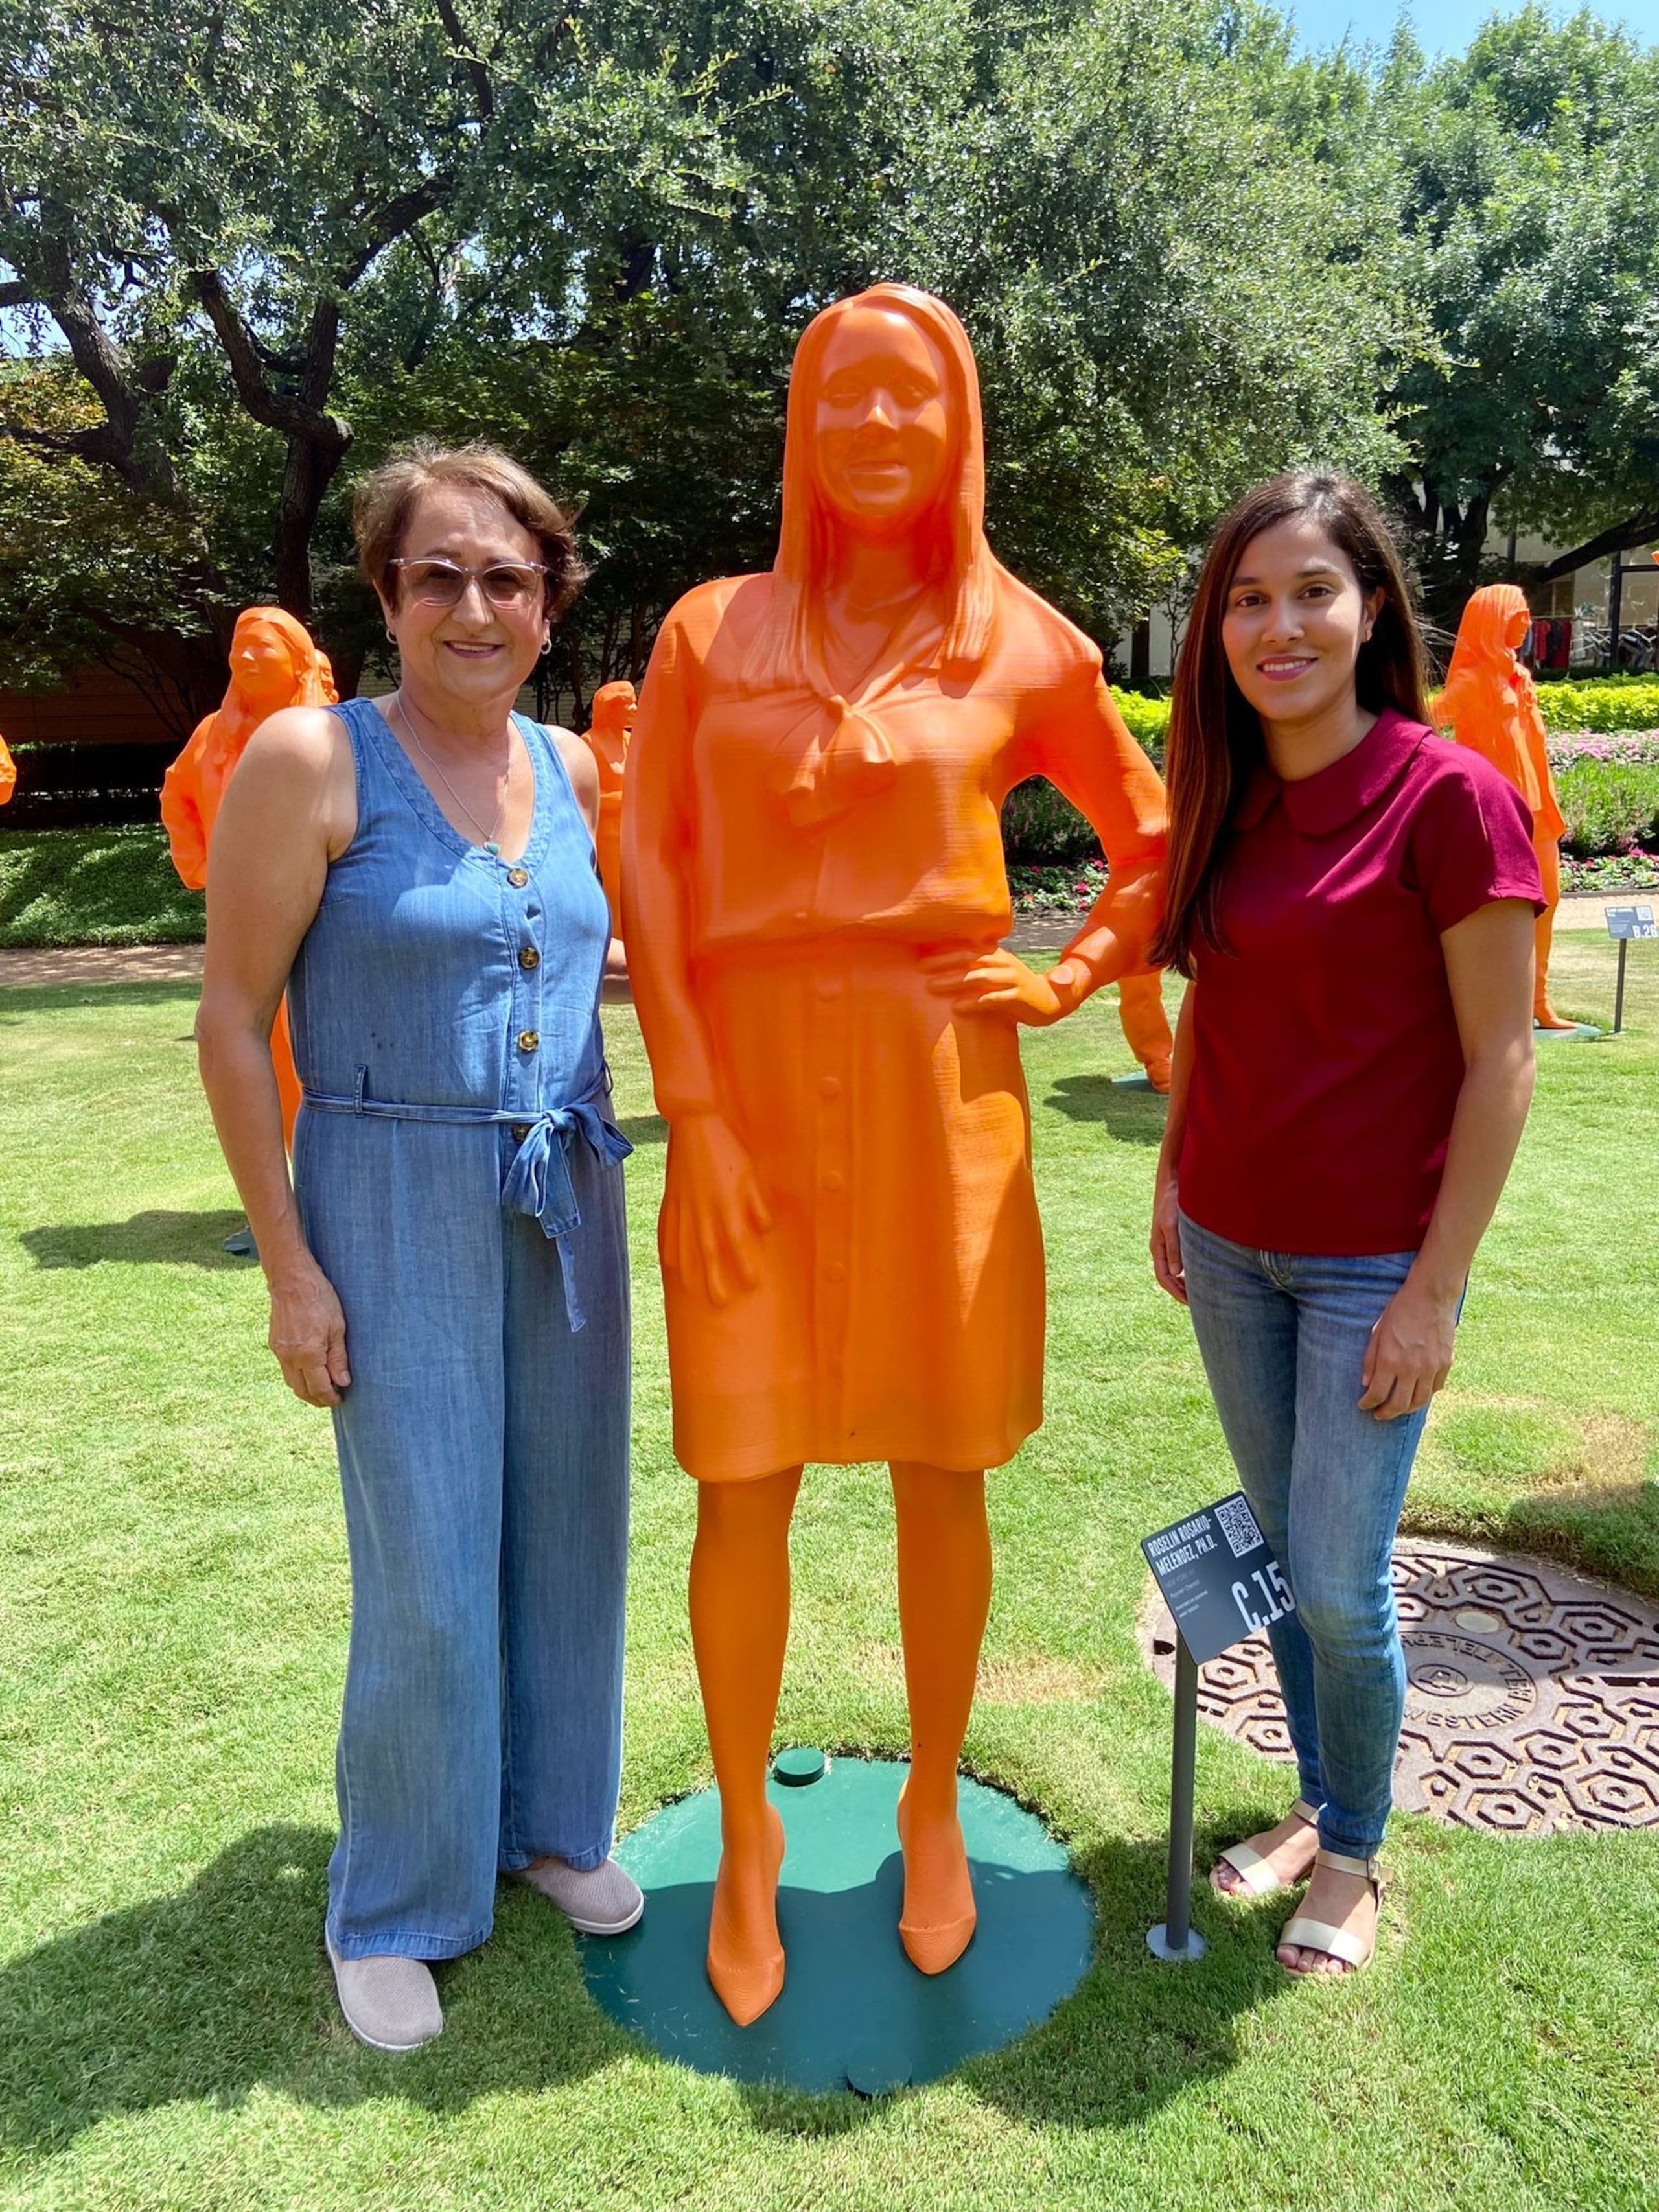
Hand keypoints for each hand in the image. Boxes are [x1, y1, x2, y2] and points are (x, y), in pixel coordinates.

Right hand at [266, 1253, 350, 1405]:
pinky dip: (297, 1376)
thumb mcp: (337, 1327)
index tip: (340, 1399)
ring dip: (306, 1390)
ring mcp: (279, 1351)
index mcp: (308, 1354)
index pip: (319, 1388)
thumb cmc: (319, 1298)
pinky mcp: (274, 1344)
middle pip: (302, 1391)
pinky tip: (309, 1372)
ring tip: (322, 1388)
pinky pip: (285, 1369)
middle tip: (332, 1399)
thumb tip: (342, 1382)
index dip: (330, 1398)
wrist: (291, 1279)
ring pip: (292, 1382)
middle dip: (317, 1399)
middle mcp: (290, 1357)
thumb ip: (338, 1358)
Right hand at [662, 1112, 773, 1305]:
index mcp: (725, 1203)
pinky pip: (669, 1228)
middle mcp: (703, 1210)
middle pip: (709, 1251)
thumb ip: (757, 1203)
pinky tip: (670, 1264)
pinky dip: (670, 1247)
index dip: (745, 1263)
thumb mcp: (750, 1173)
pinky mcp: (672, 1199)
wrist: (694, 1124)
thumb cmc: (728, 1148)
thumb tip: (765, 1228)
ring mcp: (684, 1206)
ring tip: (693, 1290)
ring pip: (686, 1245)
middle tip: (720, 1301)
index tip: (752, 1283)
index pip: (738, 1241)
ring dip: (690, 1270)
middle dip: (715, 1278)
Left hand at [923, 947, 1085, 1025]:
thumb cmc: (1015, 989)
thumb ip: (976, 968)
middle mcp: (1004, 963)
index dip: (944, 952)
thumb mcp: (996, 974)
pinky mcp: (1018, 998)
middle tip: (921, 969)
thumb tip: (943, 968)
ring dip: (954, 981)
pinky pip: (993, 999)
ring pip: (979, 977)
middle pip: (970, 959)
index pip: (967, 948)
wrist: (1050, 1001)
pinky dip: (974, 1002)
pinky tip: (957, 1007)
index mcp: (997, 955)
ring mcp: (1012, 980)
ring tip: (932, 986)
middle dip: (944, 963)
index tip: (921, 958)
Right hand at [1150, 1171, 1186, 1303]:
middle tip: (1197, 1303)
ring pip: (1174, 1270)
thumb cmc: (1172, 1203)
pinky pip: (1180, 1260)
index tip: (1190, 1302)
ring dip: (1184, 1281)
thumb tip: (1177, 1273)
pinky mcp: (1175, 1237)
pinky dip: (1188, 1269)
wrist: (1172, 1183)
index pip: (1163, 1277)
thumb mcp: (1172, 1226)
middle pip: (1168, 1277)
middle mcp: (1161, 1248)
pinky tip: (1200, 1271)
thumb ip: (1174, 1248)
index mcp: (1158, 1248)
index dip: (1176, 1292)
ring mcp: (1168, 1243)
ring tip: (1199, 1291)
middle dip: (1180, 1291)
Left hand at [1358, 1275, 1457, 1418]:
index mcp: (1391, 1360)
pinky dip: (1424, 1396)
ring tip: (1397, 1409)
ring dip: (1406, 1409)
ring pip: (1419, 1401)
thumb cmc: (1400, 1310)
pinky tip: (1415, 1395)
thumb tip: (1366, 1383)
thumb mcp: (1377, 1332)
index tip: (1363, 1405)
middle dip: (1386, 1413)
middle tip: (1378, 1415)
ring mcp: (1431, 1367)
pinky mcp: (1446, 1363)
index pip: (1377, 1393)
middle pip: (1399, 1404)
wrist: (1431, 1296)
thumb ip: (1370, 1360)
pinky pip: (1435, 1389)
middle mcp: (1412, 1368)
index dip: (1368, 1403)